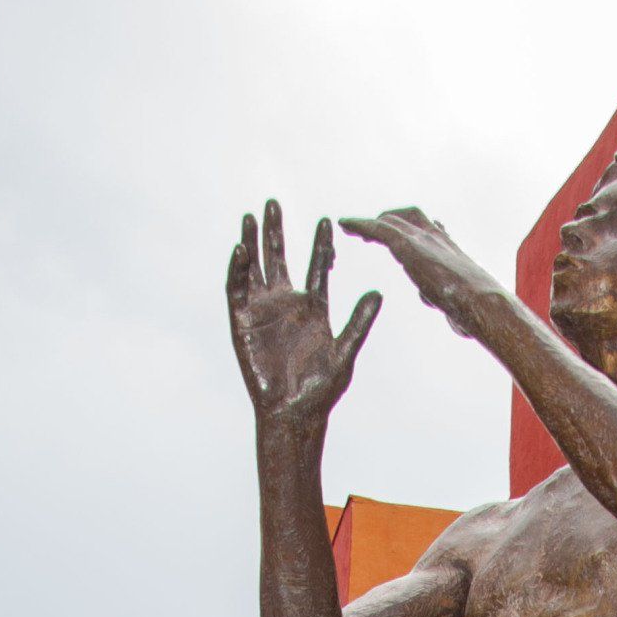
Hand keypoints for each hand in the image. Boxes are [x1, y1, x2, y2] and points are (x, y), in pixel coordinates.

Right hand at [227, 204, 380, 424]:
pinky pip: (237, 291)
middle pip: (279, 259)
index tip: (326, 221)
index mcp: (313, 308)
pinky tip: (241, 249)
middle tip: (274, 202)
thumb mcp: (345, 353)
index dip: (320, 245)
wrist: (293, 414)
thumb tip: (379, 293)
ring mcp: (264, 312)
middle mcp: (287, 305)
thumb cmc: (321, 391)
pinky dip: (237, 270)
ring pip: (255, 269)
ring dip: (251, 242)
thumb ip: (358, 322)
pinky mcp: (242, 323)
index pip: (317, 268)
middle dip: (277, 231)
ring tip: (250, 216)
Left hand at [341, 208, 503, 342]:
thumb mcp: (461, 306)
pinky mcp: (409, 247)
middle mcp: (436, 239)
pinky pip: (380, 230)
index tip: (398, 235)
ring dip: (370, 224)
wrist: (483, 304)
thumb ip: (451, 305)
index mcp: (449, 250)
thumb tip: (450, 316)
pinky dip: (361, 225)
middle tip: (369, 231)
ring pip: (391, 222)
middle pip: (408, 219)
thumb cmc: (477, 312)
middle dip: (388, 222)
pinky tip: (345, 224)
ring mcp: (423, 240)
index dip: (412, 230)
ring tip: (351, 227)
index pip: (429, 231)